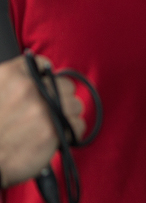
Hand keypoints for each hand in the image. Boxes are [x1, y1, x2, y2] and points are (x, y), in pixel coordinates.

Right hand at [0, 55, 84, 187]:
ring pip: (75, 105)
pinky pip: (78, 125)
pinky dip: (71, 132)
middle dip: (60, 98)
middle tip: (49, 111)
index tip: (44, 89)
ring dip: (67, 116)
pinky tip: (57, 137)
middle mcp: (28, 88)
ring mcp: (43, 109)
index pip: (43, 65)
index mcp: (11, 75)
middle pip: (66, 85)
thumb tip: (41, 73)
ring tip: (51, 125)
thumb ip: (13, 82)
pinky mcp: (53, 131)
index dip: (46, 79)